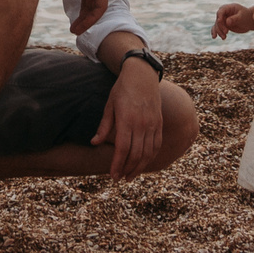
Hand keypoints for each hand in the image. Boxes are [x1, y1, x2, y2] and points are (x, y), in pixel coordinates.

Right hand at [64, 0, 109, 36]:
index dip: (81, 8)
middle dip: (83, 17)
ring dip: (87, 21)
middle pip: (91, 4)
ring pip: (96, 8)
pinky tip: (82, 25)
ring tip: (76, 30)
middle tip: (74, 29)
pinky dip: (92, 17)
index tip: (72, 19)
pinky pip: (100, 7)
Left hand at [91, 51, 165, 179]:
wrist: (142, 74)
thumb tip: (94, 143)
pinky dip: (151, 157)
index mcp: (127, 120)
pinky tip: (143, 163)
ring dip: (139, 167)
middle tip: (120, 178)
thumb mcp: (109, 105)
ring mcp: (152, 124)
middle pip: (136, 154)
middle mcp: (142, 124)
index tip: (113, 175)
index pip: (123, 149)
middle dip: (128, 169)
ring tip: (130, 175)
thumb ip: (104, 126)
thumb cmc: (122, 89)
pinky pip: (156, 145)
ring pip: (148, 153)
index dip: (117, 165)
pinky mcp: (159, 123)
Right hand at [211, 2, 253, 40]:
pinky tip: (214, 37)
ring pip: (217, 25)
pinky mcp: (224, 25)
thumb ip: (235, 19)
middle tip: (226, 32)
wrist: (251, 21)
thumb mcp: (242, 17)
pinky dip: (216, 32)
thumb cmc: (247, 17)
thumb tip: (227, 22)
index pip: (221, 11)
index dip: (219, 16)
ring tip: (224, 38)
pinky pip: (218, 28)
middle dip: (220, 26)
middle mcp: (225, 13)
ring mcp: (224, 19)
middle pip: (218, 19)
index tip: (220, 22)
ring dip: (219, 31)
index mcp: (229, 7)